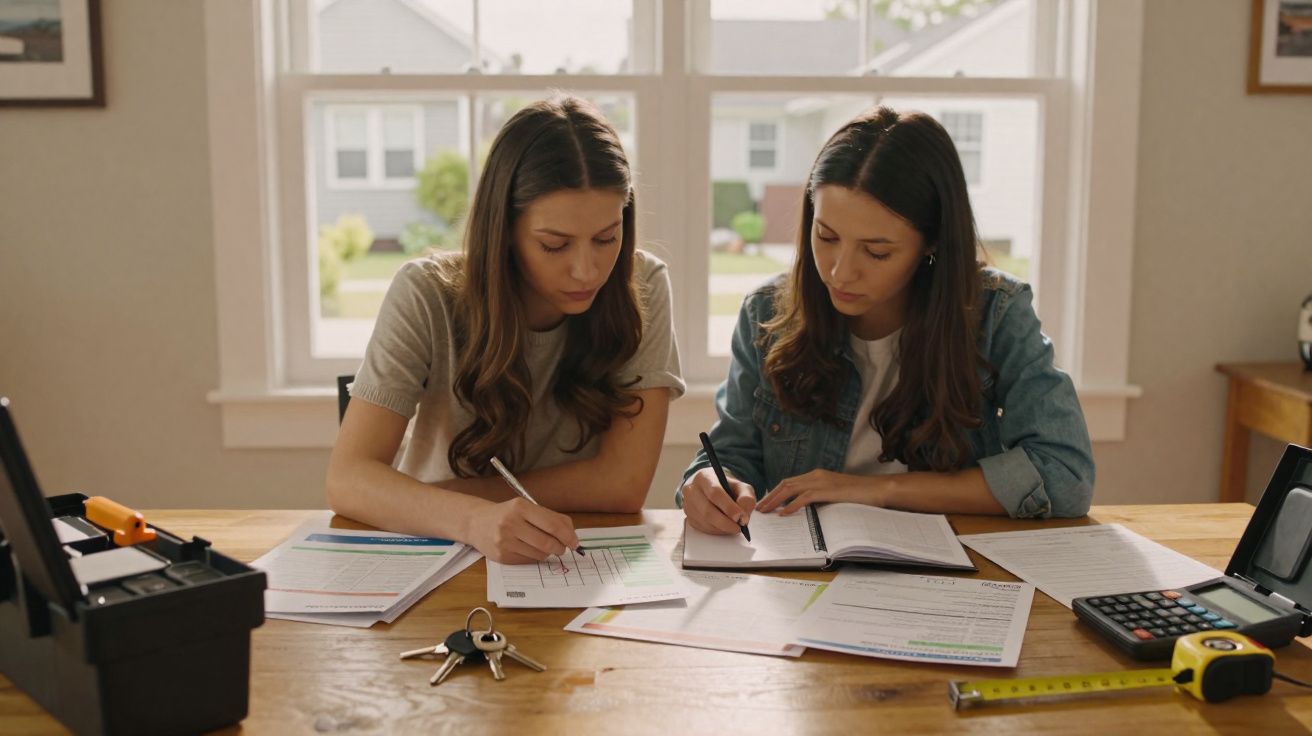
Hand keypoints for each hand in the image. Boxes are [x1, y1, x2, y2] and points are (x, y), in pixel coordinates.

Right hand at [465, 497, 580, 563]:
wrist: (476, 522)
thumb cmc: (507, 514)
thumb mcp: (526, 508)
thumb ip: (550, 517)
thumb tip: (572, 534)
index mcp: (520, 507)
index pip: (552, 525)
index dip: (568, 536)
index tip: (575, 542)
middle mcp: (510, 523)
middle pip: (547, 543)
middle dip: (560, 548)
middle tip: (563, 548)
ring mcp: (504, 541)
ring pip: (539, 555)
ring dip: (548, 553)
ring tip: (544, 547)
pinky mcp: (501, 557)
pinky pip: (528, 561)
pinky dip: (534, 557)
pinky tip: (528, 549)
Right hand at [681, 467, 755, 534]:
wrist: (711, 489)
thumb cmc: (727, 487)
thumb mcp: (741, 487)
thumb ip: (746, 498)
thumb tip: (743, 516)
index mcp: (705, 477)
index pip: (715, 492)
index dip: (728, 507)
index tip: (740, 517)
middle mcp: (692, 490)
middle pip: (707, 510)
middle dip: (725, 522)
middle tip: (739, 528)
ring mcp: (687, 504)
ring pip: (705, 522)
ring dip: (722, 528)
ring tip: (733, 526)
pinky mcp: (688, 517)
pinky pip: (702, 528)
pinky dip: (716, 531)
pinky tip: (724, 527)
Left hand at [757, 469, 886, 514]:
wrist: (877, 489)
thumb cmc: (859, 494)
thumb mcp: (834, 494)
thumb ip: (820, 498)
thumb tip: (805, 509)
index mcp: (816, 475)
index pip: (789, 482)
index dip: (775, 492)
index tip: (766, 503)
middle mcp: (815, 475)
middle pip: (785, 484)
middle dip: (770, 496)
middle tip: (759, 508)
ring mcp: (821, 481)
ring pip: (790, 489)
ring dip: (775, 500)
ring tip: (765, 511)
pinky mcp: (827, 490)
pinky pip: (804, 497)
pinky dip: (791, 505)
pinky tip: (784, 513)